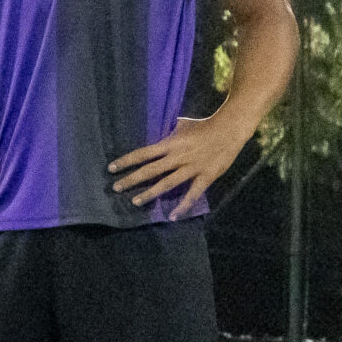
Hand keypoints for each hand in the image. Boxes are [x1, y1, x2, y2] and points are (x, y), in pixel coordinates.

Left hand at [108, 113, 246, 218]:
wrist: (230, 129)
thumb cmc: (204, 125)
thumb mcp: (182, 124)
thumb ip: (168, 131)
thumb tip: (156, 128)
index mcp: (170, 144)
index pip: (143, 153)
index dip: (126, 161)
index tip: (111, 168)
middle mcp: (178, 157)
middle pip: (150, 170)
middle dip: (132, 179)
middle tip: (115, 187)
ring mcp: (192, 168)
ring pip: (167, 183)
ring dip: (150, 193)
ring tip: (135, 202)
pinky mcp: (206, 176)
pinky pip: (193, 194)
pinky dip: (183, 206)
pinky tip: (172, 216)